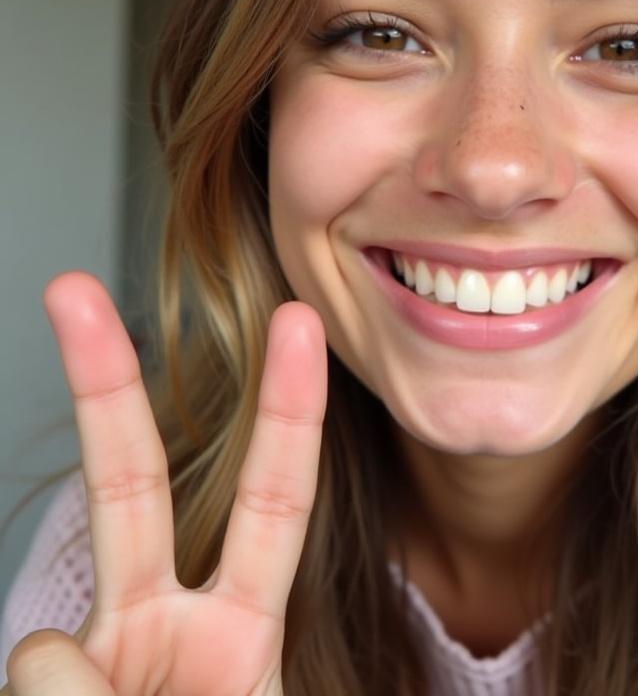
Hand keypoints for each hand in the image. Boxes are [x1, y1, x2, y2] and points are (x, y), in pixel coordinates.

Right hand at [3, 271, 327, 694]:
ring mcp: (86, 669)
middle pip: (132, 487)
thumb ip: (139, 688)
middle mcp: (156, 634)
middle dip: (103, 386)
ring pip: (44, 652)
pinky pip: (35, 683)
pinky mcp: (42, 684)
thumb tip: (41, 648)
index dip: (287, 410)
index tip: (299, 320)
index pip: (270, 500)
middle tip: (68, 284)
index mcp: (241, 634)